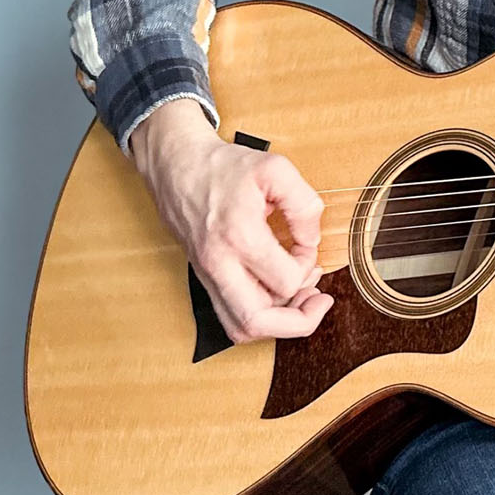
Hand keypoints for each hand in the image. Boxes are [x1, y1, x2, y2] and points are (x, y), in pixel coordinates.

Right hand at [130, 98, 332, 342]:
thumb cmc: (225, 166)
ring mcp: (207, 276)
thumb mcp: (276, 169)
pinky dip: (259, 315)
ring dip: (277, 323)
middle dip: (297, 321)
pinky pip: (230, 316)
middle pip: (256, 322)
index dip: (308, 267)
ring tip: (301, 297)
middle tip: (319, 300)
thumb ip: (304, 204)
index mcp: (239, 236)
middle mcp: (218, 264)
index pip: (285, 280)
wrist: (176, 166)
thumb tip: (311, 241)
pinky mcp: (204, 279)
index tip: (308, 246)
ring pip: (240, 328)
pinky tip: (277, 292)